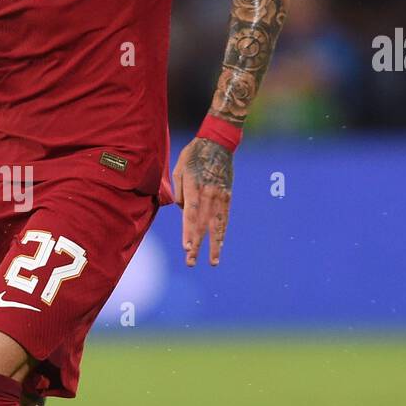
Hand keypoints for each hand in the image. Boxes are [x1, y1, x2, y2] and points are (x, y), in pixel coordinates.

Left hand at [172, 137, 233, 266]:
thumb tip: (183, 210)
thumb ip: (179, 192)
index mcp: (194, 187)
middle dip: (196, 244)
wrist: (218, 143)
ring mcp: (220, 196)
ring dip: (214, 245)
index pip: (191, 214)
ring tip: (213, 262)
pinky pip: (224, 218)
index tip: (186, 247)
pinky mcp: (227, 196)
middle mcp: (209, 194)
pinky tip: (220, 245)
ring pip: (216, 225)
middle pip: (202, 224)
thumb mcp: (178, 169)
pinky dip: (222, 233)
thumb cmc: (193, 156)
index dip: (188, 232)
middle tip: (191, 262)